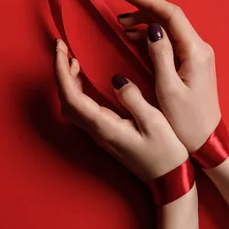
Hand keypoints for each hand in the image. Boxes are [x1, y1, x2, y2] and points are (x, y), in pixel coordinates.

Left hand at [54, 39, 187, 181]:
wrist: (168, 180)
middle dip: (59, 72)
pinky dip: (77, 90)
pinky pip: (82, 109)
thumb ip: (134, 99)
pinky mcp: (106, 133)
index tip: (60, 49)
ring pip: (72, 105)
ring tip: (71, 59)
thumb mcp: (155, 122)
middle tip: (62, 48)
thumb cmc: (166, 154)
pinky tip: (83, 80)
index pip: (72, 96)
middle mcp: (97, 131)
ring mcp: (100, 134)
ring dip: (67, 81)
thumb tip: (116, 79)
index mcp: (105, 127)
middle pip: (66, 100)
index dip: (61, 71)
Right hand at [115, 0, 221, 151]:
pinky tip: (136, 37)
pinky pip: (172, 40)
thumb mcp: (168, 90)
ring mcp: (198, 55)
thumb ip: (160, 56)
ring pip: (170, 27)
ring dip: (146, 22)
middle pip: (171, 17)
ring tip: (122, 25)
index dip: (146, 0)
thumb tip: (153, 29)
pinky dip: (153, 35)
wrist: (205, 141)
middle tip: (118, 7)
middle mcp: (200, 49)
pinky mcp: (193, 63)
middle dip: (144, 8)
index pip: (171, 14)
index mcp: (195, 52)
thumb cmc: (186, 122)